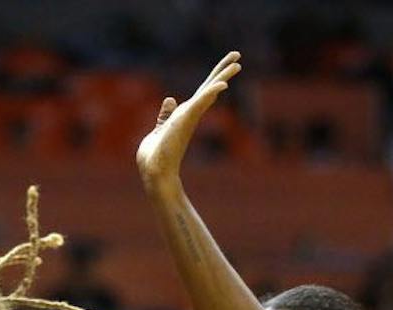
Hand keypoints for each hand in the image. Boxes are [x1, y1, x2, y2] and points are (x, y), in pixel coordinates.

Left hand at [137, 51, 240, 186]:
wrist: (154, 171)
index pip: (203, 91)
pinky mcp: (185, 121)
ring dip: (223, 77)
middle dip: (223, 71)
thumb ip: (166, 114)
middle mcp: (191, 113)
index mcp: (185, 114)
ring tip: (237, 64)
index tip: (227, 67)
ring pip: (209, 92)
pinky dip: (210, 94)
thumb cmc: (156, 154)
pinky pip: (199, 104)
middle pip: (210, 87)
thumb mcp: (160, 128)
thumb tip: (170, 99)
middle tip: (238, 56)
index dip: (214, 78)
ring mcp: (189, 117)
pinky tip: (221, 85)